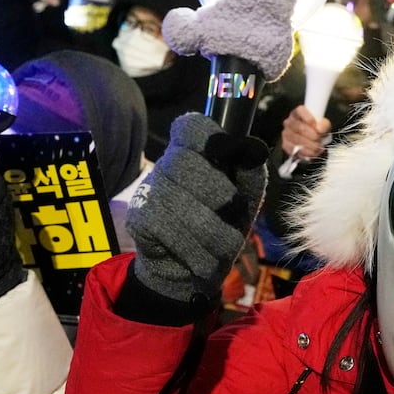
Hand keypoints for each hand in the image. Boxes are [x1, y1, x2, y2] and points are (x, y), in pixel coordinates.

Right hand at [128, 112, 267, 306]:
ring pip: (176, 199)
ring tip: (227, 246)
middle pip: (182, 162)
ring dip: (211, 228)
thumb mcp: (245, 196)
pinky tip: (205, 259)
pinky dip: (193, 247)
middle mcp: (166, 164)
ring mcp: (149, 190)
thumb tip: (254, 149)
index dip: (207, 134)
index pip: (191, 126)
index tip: (226, 151)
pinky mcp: (139, 218)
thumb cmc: (222, 223)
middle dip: (216, 190)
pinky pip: (165, 227)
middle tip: (234, 211)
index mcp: (194, 151)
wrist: (193, 267)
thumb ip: (250, 171)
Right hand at [279, 104, 331, 162]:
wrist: (313, 143)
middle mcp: (289, 121)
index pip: (300, 111)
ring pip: (296, 139)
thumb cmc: (317, 131)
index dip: (308, 118)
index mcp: (298, 113)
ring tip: (318, 147)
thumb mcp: (324, 126)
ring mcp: (286, 133)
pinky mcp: (285, 144)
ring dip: (309, 144)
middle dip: (311, 135)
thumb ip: (324, 125)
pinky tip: (311, 152)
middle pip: (299, 127)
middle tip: (319, 139)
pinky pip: (293, 149)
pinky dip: (305, 152)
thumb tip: (320, 128)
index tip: (317, 127)